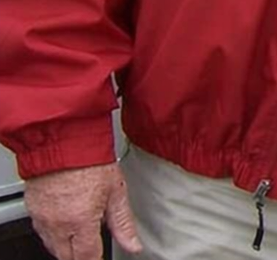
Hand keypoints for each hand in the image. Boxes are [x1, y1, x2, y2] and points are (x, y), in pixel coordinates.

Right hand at [24, 163, 142, 259]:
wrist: (65, 140)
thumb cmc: (92, 160)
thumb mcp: (116, 190)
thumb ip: (123, 222)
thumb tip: (134, 245)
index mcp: (81, 221)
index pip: (88, 257)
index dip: (96, 259)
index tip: (100, 255)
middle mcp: (58, 225)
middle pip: (68, 257)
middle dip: (81, 254)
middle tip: (93, 243)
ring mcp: (42, 219)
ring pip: (53, 248)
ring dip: (67, 246)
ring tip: (82, 229)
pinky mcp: (32, 211)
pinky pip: (42, 233)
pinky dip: (54, 233)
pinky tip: (66, 220)